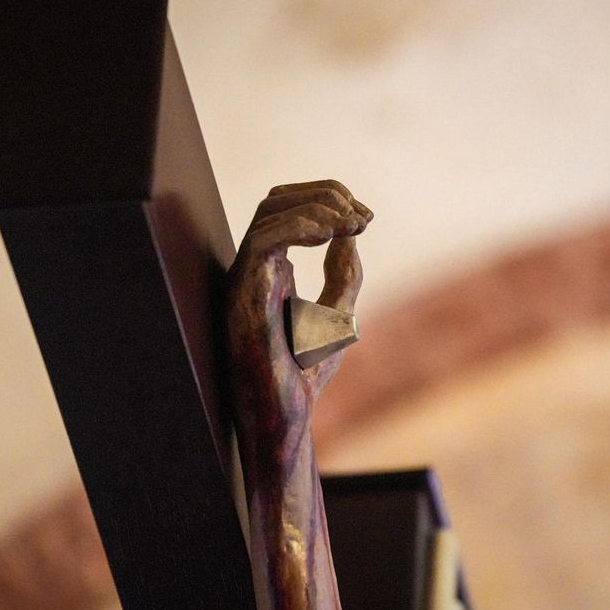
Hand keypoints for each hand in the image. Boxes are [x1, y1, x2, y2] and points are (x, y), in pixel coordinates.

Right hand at [226, 181, 372, 413]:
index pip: (291, 208)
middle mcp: (255, 268)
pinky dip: (299, 227)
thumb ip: (343, 273)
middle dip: (324, 194)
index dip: (330, 199)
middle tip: (361, 216)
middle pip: (278, 199)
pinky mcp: (244, 295)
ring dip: (316, 207)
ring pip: (268, 211)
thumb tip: (349, 230)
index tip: (366, 218)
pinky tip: (331, 234)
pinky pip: (262, 242)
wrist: (288, 415)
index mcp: (274, 269)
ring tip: (351, 222)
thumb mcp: (338, 314)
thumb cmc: (305, 374)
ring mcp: (246, 279)